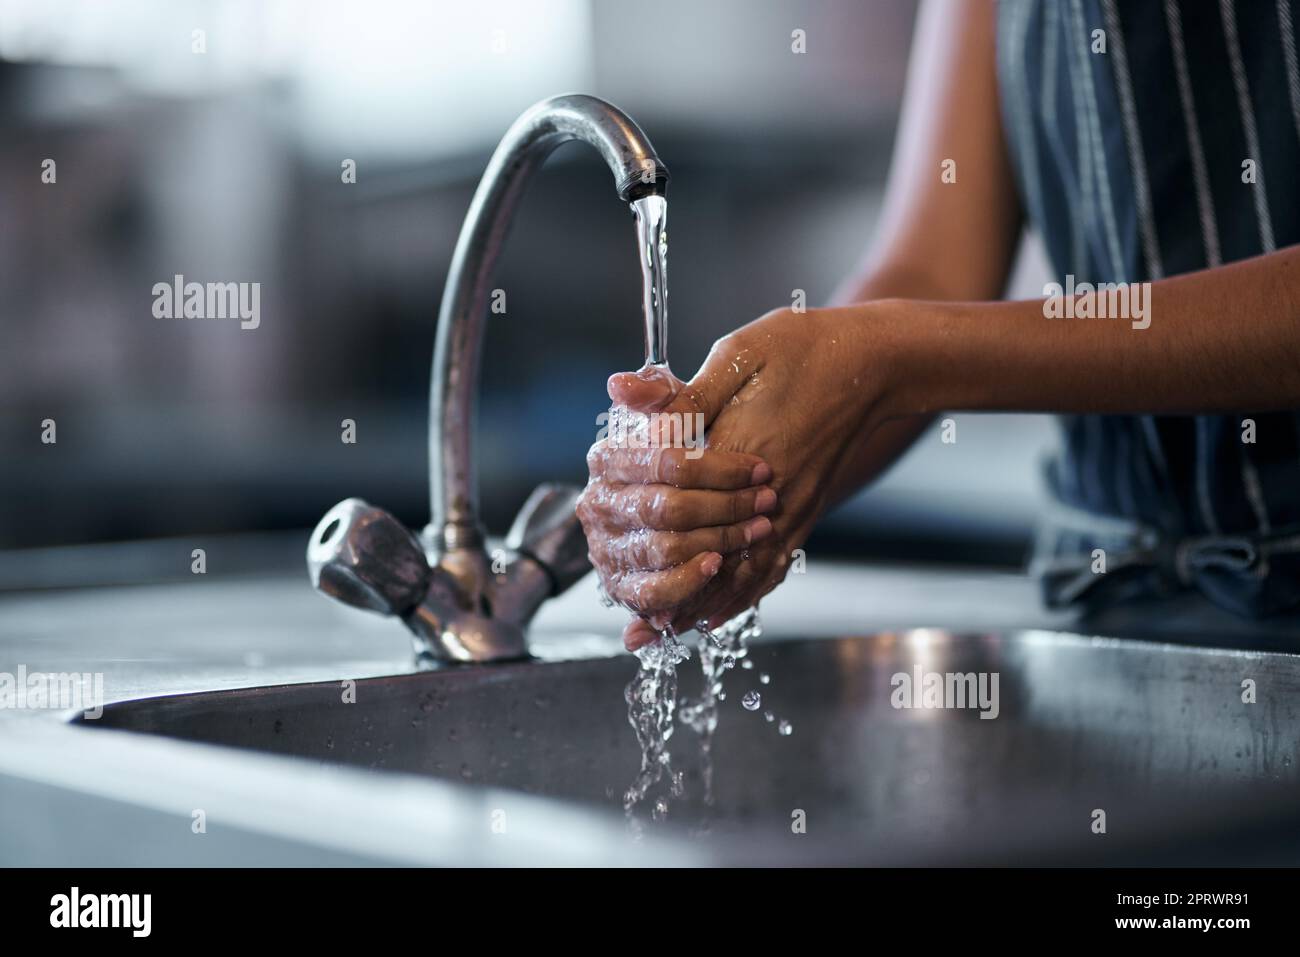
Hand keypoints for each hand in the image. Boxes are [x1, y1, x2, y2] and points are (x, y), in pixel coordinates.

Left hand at [586, 303, 902, 648]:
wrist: (875, 362)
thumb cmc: (804, 350)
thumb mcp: (738, 357)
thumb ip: (678, 392)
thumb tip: (618, 391)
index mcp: (740, 453)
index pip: (682, 510)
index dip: (651, 545)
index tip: (621, 571)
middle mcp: (767, 492)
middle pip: (713, 556)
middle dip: (675, 591)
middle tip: (640, 629)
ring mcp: (791, 506)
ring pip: (744, 571)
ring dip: (706, 602)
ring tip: (670, 632)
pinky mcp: (806, 508)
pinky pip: (774, 563)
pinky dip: (745, 591)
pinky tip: (723, 611)